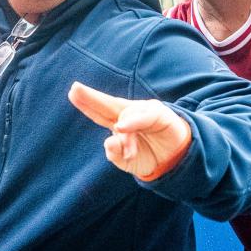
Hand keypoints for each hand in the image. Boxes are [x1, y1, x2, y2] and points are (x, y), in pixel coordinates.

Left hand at [68, 82, 190, 180]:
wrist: (178, 158)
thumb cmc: (149, 155)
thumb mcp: (128, 161)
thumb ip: (116, 154)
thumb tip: (109, 142)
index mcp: (119, 123)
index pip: (99, 113)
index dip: (87, 104)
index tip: (72, 92)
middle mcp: (129, 114)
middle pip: (107, 104)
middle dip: (91, 97)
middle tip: (75, 88)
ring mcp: (143, 113)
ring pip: (125, 117)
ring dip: (123, 133)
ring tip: (129, 153)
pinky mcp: (160, 114)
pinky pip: (144, 117)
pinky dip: (133, 122)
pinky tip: (121, 127)